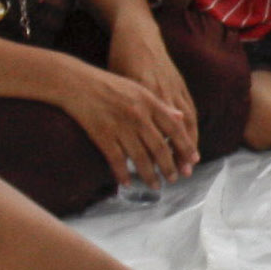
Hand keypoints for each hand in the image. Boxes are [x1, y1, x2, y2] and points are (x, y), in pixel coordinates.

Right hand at [56, 62, 197, 187]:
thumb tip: (182, 119)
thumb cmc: (110, 85)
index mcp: (149, 101)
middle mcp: (138, 115)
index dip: (185, 146)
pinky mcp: (103, 135)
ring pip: (140, 158)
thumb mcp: (139, 89)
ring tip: (155, 186)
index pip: (174, 128)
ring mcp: (120, 126)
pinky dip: (122, 174)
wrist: (77, 83)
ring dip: (149, 175)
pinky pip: (117, 160)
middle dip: (169, 167)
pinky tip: (127, 182)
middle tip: (174, 179)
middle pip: (159, 147)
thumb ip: (160, 105)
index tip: (192, 160)